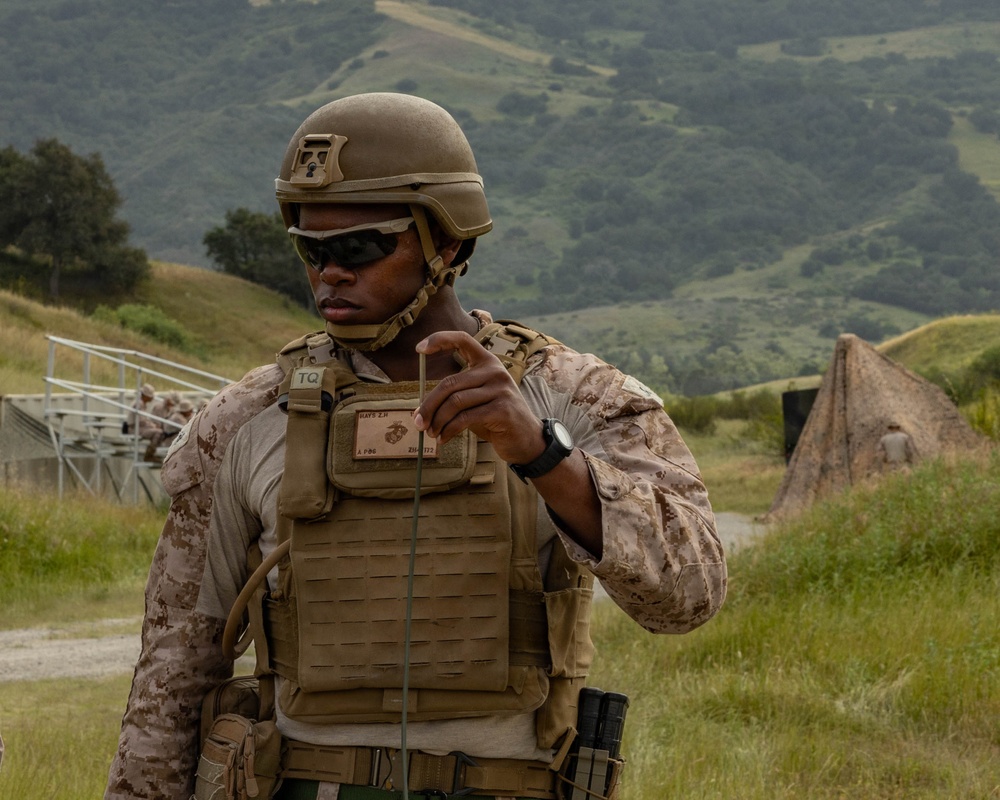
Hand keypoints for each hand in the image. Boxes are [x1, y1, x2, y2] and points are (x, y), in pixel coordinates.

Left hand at [412, 331, 545, 465]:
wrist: (526, 439)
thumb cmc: (495, 418)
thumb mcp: (477, 399)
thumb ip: (455, 395)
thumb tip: (421, 408)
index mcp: (488, 362)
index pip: (462, 339)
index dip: (439, 339)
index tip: (418, 349)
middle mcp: (495, 371)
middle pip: (450, 383)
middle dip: (429, 405)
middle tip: (418, 422)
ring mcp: (500, 389)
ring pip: (455, 402)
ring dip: (438, 421)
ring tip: (431, 433)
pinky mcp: (501, 409)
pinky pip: (465, 418)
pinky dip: (449, 430)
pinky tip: (443, 439)